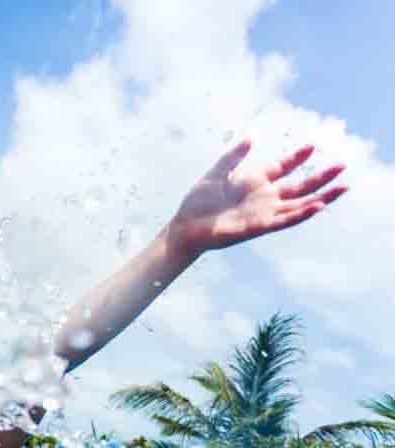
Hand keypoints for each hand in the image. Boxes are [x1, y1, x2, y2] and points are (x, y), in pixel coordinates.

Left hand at [168, 140, 346, 257]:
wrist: (187, 226)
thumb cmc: (198, 201)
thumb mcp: (216, 173)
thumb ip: (233, 157)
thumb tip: (249, 138)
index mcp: (255, 181)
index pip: (283, 167)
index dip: (297, 157)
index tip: (311, 145)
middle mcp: (264, 196)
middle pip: (300, 186)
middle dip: (321, 176)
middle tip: (342, 165)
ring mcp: (265, 212)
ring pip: (301, 204)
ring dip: (322, 196)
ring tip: (344, 187)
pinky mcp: (261, 226)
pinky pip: (286, 220)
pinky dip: (302, 213)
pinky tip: (318, 205)